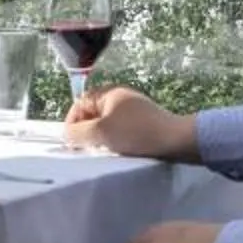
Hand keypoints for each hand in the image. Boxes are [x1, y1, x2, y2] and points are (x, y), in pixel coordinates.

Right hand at [65, 86, 198, 161]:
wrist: (176, 140)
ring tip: (103, 150)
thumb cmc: (136, 133)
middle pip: (93, 112)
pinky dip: (116, 138)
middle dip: (87, 130)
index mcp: (108, 92)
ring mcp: (134, 108)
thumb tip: (66, 134)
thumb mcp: (101, 132)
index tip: (72, 142)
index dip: (72, 122)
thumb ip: (79, 132)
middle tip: (86, 148)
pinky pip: (122, 128)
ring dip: (102, 136)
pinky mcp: (145, 121)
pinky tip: (120, 149)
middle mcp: (120, 96)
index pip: (80, 103)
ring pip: (108, 122)